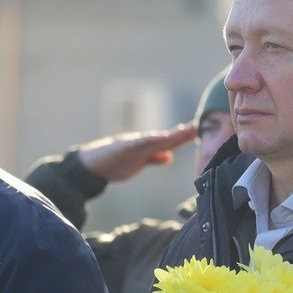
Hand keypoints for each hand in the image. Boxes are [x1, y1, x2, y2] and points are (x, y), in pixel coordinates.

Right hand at [76, 124, 196, 182]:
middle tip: (198, 126)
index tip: (201, 130)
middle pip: (166, 138)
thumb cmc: (114, 163)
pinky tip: (159, 139)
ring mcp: (131, 144)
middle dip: (182, 133)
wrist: (92, 166)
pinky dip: (148, 141)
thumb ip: (153, 158)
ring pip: (154, 139)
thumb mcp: (138, 162)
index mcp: (147, 147)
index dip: (185, 136)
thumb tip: (169, 157)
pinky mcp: (120, 148)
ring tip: (184, 130)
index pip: (170, 141)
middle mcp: (142, 142)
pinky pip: (136, 144)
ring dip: (169, 135)